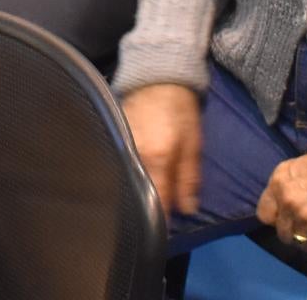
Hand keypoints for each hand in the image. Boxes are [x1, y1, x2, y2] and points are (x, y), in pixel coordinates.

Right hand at [124, 83, 203, 219]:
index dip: (160, 218)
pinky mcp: (112, 138)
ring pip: (125, 179)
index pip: (156, 199)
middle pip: (136, 192)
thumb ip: (189, 177)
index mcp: (156, 158)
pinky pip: (117, 164)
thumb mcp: (194, 143)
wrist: (157, 74)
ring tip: (139, 198)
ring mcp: (120, 146)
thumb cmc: (181, 109)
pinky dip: (123, 174)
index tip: (164, 231)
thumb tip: (188, 210)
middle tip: (150, 216)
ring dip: (132, 190)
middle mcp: (133, 155)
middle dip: (143, 206)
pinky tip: (129, 178)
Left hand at [255, 138, 306, 258]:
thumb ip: (290, 184)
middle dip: (294, 230)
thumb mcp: (301, 164)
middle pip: (282, 231)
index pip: (263, 214)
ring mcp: (305, 218)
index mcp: (279, 181)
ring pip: (299, 242)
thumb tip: (288, 199)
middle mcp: (287, 201)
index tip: (287, 217)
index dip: (276, 217)